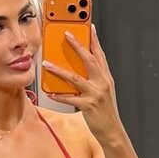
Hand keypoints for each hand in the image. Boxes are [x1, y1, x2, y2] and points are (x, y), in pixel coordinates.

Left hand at [41, 24, 123, 141]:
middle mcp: (102, 83)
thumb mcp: (103, 91)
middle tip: (67, 34)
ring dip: (59, 70)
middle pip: (89, 60)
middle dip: (78, 45)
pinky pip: (69, 98)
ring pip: (74, 77)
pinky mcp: (87, 105)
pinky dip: (58, 95)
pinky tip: (50, 92)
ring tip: (46, 63)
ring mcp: (95, 94)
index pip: (100, 54)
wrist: (112, 131)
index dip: (94, 40)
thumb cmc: (106, 111)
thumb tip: (77, 69)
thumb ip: (94, 79)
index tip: (88, 26)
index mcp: (106, 78)